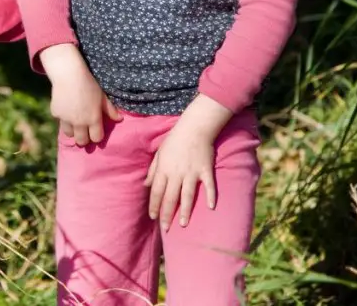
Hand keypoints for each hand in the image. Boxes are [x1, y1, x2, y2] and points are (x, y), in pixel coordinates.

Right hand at [40, 44, 120, 146]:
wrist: (68, 74)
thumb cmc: (89, 84)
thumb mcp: (102, 96)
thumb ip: (110, 110)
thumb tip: (119, 119)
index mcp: (93, 119)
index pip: (96, 139)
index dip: (97, 136)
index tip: (96, 131)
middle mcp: (79, 122)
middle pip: (81, 141)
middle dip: (84, 139)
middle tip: (85, 132)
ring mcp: (66, 119)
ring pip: (69, 134)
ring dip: (73, 130)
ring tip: (75, 122)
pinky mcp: (56, 113)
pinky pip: (60, 121)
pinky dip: (63, 118)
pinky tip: (66, 109)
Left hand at [145, 94, 232, 231]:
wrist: (194, 127)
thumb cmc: (174, 140)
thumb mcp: (159, 153)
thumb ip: (153, 170)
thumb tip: (146, 185)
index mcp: (164, 169)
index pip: (156, 191)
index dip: (154, 205)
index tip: (153, 217)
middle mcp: (176, 173)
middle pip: (170, 197)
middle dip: (166, 214)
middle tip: (166, 228)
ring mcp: (192, 172)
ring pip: (187, 195)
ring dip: (185, 211)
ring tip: (182, 224)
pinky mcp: (205, 170)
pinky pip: (209, 185)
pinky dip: (210, 196)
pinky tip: (210, 207)